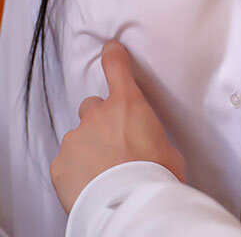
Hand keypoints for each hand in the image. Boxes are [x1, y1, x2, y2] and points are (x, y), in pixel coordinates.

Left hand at [50, 40, 185, 214]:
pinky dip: (74, 171)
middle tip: (114, 145)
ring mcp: (76, 137)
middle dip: (101, 122)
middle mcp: (98, 115)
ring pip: (79, 138)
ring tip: (103, 173)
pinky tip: (89, 184)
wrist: (129, 205)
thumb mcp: (167, 148)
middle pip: (93, 108)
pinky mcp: (60, 162)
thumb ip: (152, 135)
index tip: (110, 49)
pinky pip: (66, 162)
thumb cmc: (155, 177)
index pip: (117, 66)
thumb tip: (151, 145)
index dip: (113, 55)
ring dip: (88, 150)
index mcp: (128, 104)